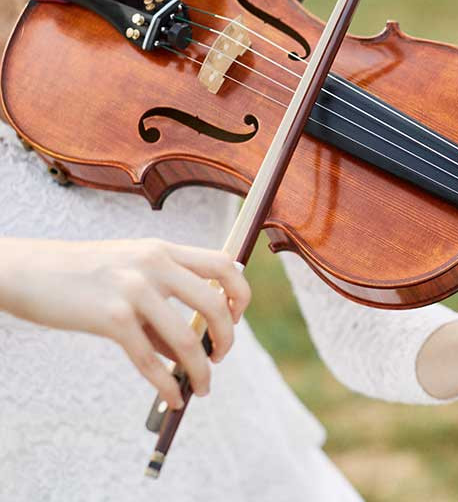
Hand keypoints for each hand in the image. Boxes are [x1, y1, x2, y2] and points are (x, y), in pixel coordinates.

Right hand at [0, 238, 250, 408]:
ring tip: (203, 386)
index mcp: (162, 250)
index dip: (240, 293)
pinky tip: (173, 399)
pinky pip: (150, 360)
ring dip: (202, 369)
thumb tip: (193, 350)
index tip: (236, 316)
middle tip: (221, 356)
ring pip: (187, 338)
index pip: (224, 264)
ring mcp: (133, 289)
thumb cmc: (81, 276)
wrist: (26, 272)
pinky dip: (166, 385)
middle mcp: (154, 263)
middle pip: (215, 303)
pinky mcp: (110, 317)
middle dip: (227, 337)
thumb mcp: (129, 273)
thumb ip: (164, 301)